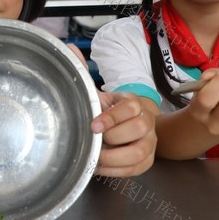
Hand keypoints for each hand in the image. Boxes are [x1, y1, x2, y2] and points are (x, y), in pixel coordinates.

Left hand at [63, 43, 156, 176]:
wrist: (126, 124)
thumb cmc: (108, 109)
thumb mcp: (97, 92)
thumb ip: (83, 71)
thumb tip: (68, 48)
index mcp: (133, 102)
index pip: (131, 107)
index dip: (112, 117)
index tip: (93, 125)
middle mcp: (147, 121)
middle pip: (139, 128)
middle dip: (113, 137)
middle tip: (95, 140)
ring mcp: (150, 142)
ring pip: (139, 153)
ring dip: (114, 158)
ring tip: (96, 157)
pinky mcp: (147, 161)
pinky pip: (135, 170)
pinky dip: (115, 171)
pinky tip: (100, 167)